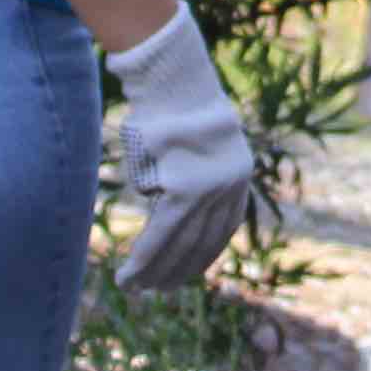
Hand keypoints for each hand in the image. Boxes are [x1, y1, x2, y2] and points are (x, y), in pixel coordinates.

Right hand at [103, 5, 254, 291]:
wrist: (173, 79)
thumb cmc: (174, 109)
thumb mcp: (191, 150)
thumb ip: (187, 184)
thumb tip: (164, 213)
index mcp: (239, 179)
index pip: (222, 231)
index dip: (201, 257)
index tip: (182, 276)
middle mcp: (230, 188)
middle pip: (202, 243)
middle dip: (178, 272)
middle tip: (156, 291)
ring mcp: (210, 190)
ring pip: (181, 244)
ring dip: (157, 271)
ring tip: (137, 287)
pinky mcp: (185, 190)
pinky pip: (162, 233)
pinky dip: (146, 256)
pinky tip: (131, 272)